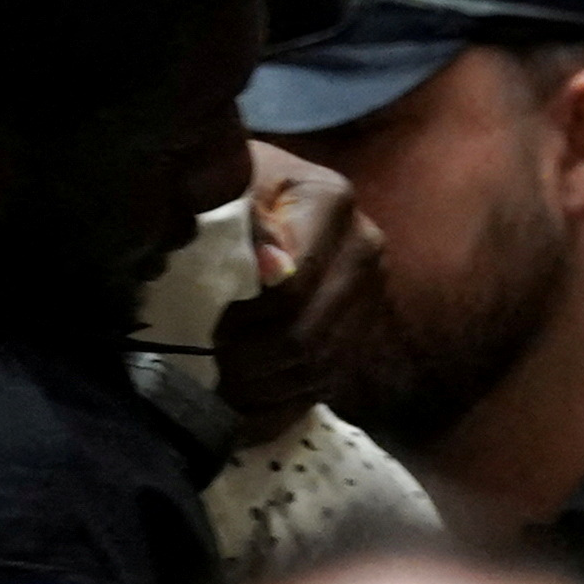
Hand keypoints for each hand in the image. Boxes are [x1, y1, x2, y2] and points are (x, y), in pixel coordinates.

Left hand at [211, 147, 380, 441]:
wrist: (269, 191)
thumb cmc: (237, 185)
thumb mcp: (230, 184)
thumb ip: (247, 217)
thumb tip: (272, 266)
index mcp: (333, 201)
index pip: (290, 288)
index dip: (245, 320)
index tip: (211, 330)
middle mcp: (364, 246)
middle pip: (306, 333)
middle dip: (252, 362)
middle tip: (213, 368)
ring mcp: (371, 290)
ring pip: (319, 363)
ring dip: (266, 387)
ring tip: (226, 385)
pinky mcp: (366, 323)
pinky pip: (330, 377)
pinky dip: (287, 398)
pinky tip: (252, 399)